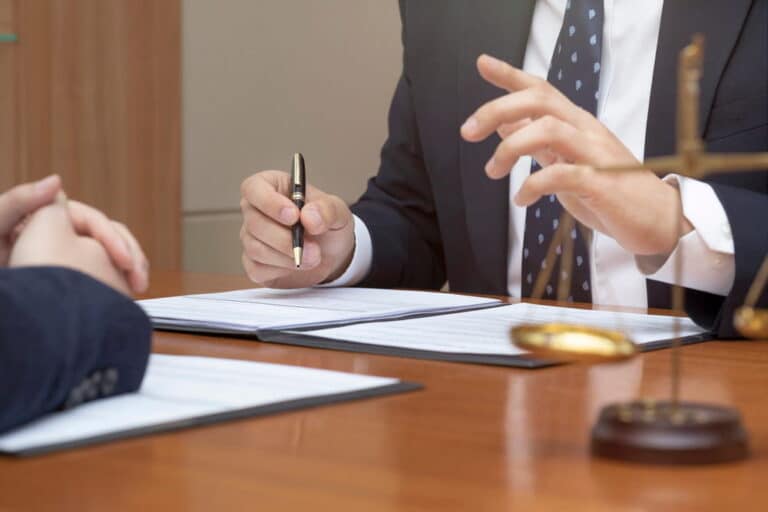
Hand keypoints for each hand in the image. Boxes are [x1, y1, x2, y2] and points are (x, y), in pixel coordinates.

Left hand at [0, 176, 147, 292]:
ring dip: (127, 272)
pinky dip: (113, 285)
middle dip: (130, 256)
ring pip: (107, 259)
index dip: (114, 240)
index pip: (93, 222)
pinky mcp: (64, 278)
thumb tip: (57, 180)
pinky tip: (121, 298)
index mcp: (46, 218)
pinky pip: (98, 278)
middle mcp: (58, 234)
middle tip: (140, 281)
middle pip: (107, 239)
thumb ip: (19, 202)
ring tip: (137, 290)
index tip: (126, 262)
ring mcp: (62, 257)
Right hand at [240, 170, 354, 287]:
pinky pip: (258, 269)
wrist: (332, 254)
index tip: (294, 216)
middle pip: (254, 223)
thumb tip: (309, 217)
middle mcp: (256, 211)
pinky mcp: (254, 264)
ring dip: (287, 256)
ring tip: (314, 257)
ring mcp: (252, 238)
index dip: (269, 202)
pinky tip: (298, 265)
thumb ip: (327, 210)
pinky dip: (282, 270)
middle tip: (312, 247)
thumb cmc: (327, 224)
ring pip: (255, 248)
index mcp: (271, 187)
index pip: (254, 188)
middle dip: (284, 238)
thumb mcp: (338, 211)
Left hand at [460, 54, 691, 255]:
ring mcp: (595, 154)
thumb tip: (505, 125)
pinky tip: (522, 199)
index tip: (482, 64)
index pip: (541, 89)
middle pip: (539, 101)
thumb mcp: (566, 162)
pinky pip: (560, 175)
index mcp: (576, 124)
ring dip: (510, 148)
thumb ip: (538, 144)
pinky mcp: (601, 183)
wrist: (658, 219)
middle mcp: (585, 131)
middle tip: (468, 131)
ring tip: (493, 171)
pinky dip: (533, 186)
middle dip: (497, 109)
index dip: (510, 75)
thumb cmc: (611, 191)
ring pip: (547, 129)